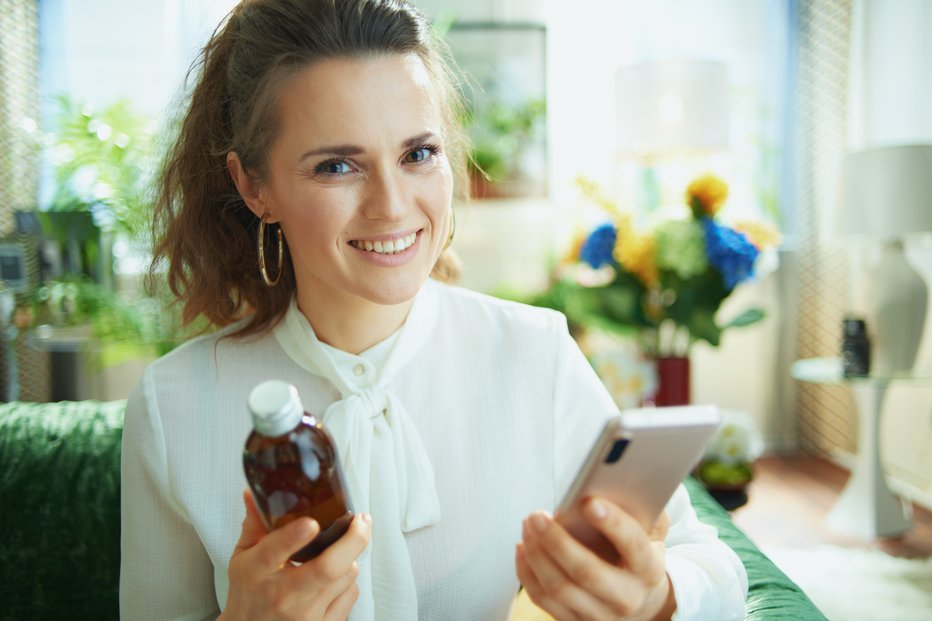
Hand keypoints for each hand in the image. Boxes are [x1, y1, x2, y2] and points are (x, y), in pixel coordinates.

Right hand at [220, 490, 370, 620]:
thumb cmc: (248, 594)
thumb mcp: (243, 557)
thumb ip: (255, 524)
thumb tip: (255, 493)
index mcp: (259, 572)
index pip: (274, 552)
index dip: (294, 536)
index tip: (311, 522)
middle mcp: (283, 594)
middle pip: (327, 568)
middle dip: (352, 540)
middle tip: (361, 520)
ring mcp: (305, 614)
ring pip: (346, 576)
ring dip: (351, 557)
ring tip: (343, 548)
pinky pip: (350, 595)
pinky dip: (350, 580)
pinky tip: (337, 576)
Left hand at [515, 497, 674, 620]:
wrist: (641, 603)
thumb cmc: (638, 557)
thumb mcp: (650, 535)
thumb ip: (643, 509)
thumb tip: (619, 481)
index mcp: (650, 570)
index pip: (634, 546)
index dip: (613, 523)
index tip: (589, 502)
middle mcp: (627, 598)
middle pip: (587, 572)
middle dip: (557, 541)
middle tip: (537, 515)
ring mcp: (600, 615)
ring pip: (560, 588)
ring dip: (536, 554)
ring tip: (528, 525)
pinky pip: (544, 600)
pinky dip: (527, 572)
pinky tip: (522, 547)